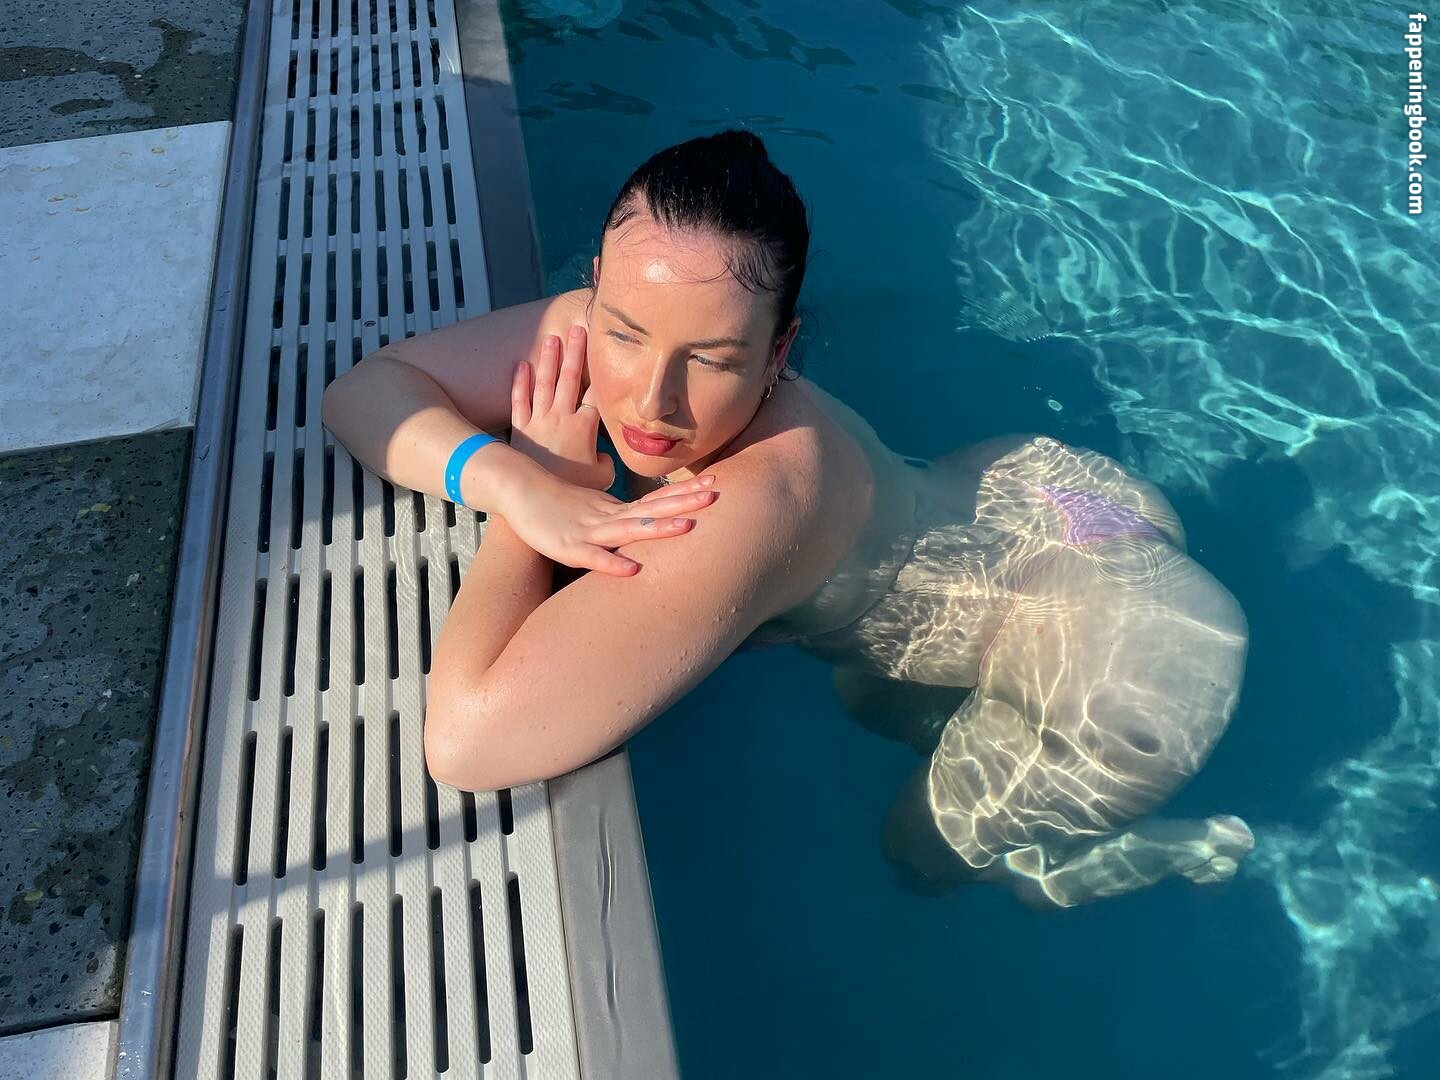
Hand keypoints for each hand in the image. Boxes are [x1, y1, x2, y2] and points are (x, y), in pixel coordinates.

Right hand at [496, 464, 719, 575]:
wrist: (515, 487)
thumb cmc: (555, 502)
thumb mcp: (592, 506)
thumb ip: (617, 513)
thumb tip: (641, 518)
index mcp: (615, 507)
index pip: (656, 498)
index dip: (685, 492)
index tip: (715, 482)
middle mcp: (608, 515)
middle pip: (652, 508)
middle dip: (684, 502)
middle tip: (715, 494)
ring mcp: (589, 530)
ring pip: (629, 529)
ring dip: (659, 529)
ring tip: (688, 527)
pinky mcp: (567, 546)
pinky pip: (593, 557)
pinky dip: (612, 563)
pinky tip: (632, 570)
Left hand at [509, 324, 612, 491]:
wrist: (536, 500)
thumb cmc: (571, 491)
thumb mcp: (601, 479)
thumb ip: (607, 462)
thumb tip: (603, 455)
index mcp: (584, 427)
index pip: (596, 392)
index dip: (602, 371)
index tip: (606, 352)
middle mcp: (561, 418)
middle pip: (571, 378)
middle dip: (576, 351)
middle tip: (578, 328)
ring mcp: (538, 422)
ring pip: (544, 383)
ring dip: (549, 359)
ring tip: (552, 337)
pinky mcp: (520, 430)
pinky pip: (519, 401)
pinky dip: (520, 382)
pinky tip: (521, 365)